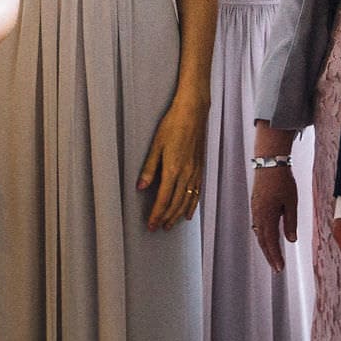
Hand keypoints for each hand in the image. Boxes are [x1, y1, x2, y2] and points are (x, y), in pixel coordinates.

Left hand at [137, 99, 205, 230]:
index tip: (151, 225)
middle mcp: (186, 174)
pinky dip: (192, 205)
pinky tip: (189, 213)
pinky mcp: (200, 168)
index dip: (156, 215)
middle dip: (166, 218)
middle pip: (176, 204)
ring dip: (178, 215)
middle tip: (158, 228)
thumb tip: (140, 187)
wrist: (193, 112)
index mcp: (173, 169)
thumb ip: (149, 168)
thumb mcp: (156, 145)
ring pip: (187, 200)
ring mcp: (195, 172)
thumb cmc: (173, 125)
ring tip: (171, 225)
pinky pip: (196, 192)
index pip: (163, 199)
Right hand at [249, 167, 297, 271]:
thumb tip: (291, 240)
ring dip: (265, 246)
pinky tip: (267, 237)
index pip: (270, 242)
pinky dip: (262, 235)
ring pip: (259, 233)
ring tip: (272, 255)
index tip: (279, 268)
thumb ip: (290, 222)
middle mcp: (258, 215)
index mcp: (267, 216)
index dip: (275, 256)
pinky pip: (257, 224)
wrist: (269, 162)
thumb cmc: (282, 181)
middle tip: (276, 267)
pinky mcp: (255, 204)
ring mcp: (255, 209)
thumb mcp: (291, 202)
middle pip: (262, 241)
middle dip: (270, 255)